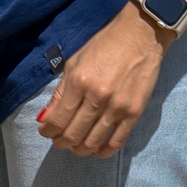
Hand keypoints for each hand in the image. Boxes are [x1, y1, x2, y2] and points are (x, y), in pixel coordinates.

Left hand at [36, 2, 172, 157]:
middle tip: (58, 141)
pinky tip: (96, 150)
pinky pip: (118, 141)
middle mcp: (97, 97)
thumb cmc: (104, 45)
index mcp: (78, 82)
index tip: (45, 132)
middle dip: (61, 142)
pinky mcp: (135, 112)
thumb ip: (60, 92)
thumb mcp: (74, 62)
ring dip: (80, 150)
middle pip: (73, 134)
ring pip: (93, 142)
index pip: (57, 119)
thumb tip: (46, 117)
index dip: (47, 131)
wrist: (140, 35)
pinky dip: (104, 150)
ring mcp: (117, 106)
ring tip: (75, 147)